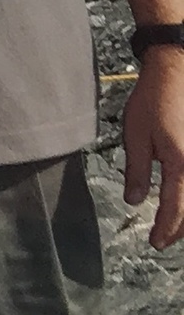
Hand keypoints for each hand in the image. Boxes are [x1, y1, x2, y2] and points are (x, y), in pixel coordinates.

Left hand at [127, 45, 183, 251]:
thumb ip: (138, 172)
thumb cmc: (154, 100)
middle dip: (181, 228)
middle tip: (163, 238)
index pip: (177, 210)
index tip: (155, 243)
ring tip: (174, 225)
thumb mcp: (136, 137)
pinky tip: (182, 198)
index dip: (166, 230)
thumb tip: (135, 201)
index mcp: (182, 164)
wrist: (175, 70)